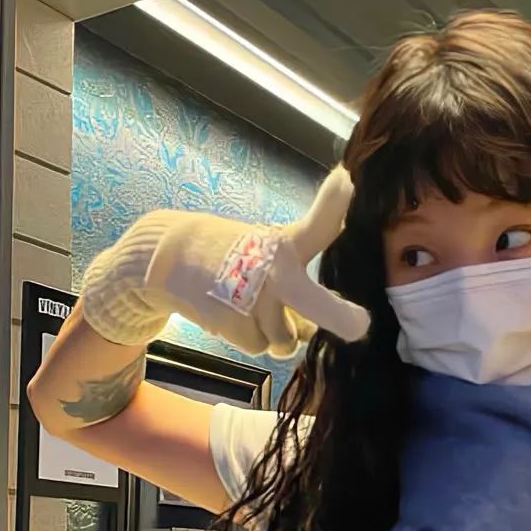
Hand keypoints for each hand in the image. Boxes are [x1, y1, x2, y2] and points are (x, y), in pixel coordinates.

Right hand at [81, 166, 368, 356]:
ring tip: (255, 309)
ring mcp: (251, 300)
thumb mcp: (270, 251)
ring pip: (285, 339)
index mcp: (283, 245)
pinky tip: (235, 315)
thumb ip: (302, 284)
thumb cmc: (234, 257)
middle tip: (360, 326)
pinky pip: (261, 348)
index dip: (333, 206)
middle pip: (310, 299)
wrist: (170, 261)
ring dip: (278, 334)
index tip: (347, 182)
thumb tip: (315, 328)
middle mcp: (270, 271)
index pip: (315, 225)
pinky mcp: (232, 324)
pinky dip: (253, 339)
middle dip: (339, 316)